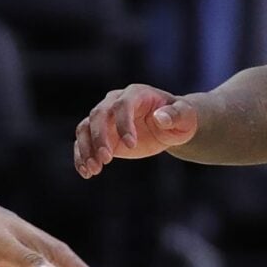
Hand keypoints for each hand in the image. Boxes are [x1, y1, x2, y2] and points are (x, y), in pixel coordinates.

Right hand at [73, 83, 197, 177]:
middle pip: (99, 114)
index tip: (131, 145)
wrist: (168, 126)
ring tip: (93, 170)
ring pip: (85, 128)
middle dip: (99, 137)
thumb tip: (160, 118)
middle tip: (106, 160)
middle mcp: (115, 102)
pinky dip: (81, 157)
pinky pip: (83, 142)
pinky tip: (86, 173)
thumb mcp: (185, 116)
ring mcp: (105, 118)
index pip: (123, 104)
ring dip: (86, 149)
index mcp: (136, 94)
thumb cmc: (179, 118)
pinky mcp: (100, 134)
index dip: (123, 123)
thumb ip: (176, 115)